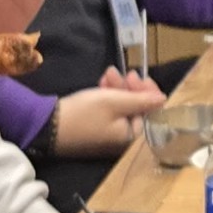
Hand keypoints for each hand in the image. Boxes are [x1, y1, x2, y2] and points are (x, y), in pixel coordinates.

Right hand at [50, 70, 166, 155]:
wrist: (48, 128)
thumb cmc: (84, 113)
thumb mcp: (114, 101)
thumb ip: (142, 100)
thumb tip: (164, 99)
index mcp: (132, 136)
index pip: (150, 111)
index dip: (145, 90)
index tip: (135, 74)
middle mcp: (124, 141)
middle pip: (135, 108)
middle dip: (128, 87)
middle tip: (118, 72)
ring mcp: (109, 138)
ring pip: (122, 108)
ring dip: (117, 89)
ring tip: (106, 75)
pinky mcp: (96, 134)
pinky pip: (109, 113)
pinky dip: (107, 98)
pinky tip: (100, 86)